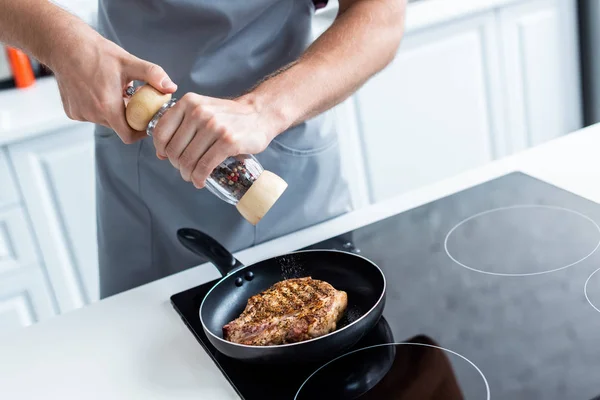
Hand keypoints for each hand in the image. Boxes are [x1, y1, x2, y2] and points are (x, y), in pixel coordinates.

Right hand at [48, 31, 176, 143]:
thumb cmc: (96, 52)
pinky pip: (91, 115)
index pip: (129, 135)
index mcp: (107, 107)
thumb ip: (153, 75)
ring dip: (112, 110)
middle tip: (132, 99)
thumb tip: (171, 87)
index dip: (141, 131)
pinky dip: (98, 107)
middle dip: (128, 117)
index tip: (147, 121)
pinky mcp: (71, 112)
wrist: (63, 44)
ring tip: (113, 91)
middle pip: (118, 127)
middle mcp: (92, 114)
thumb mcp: (129, 62)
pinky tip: (97, 90)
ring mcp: (80, 114)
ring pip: (105, 120)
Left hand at [152, 93, 278, 187]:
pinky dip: (200, 177)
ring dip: (188, 174)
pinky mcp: (227, 141)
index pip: (161, 132)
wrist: (260, 114)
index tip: (167, 157)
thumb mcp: (202, 109)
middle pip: (174, 150)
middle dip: (177, 165)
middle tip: (185, 170)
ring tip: (193, 177)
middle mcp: (199, 112)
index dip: (161, 149)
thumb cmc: (229, 116)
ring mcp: (214, 126)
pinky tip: (201, 181)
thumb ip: (182, 124)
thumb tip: (161, 152)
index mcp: (188, 102)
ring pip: (189, 160)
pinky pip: (205, 166)